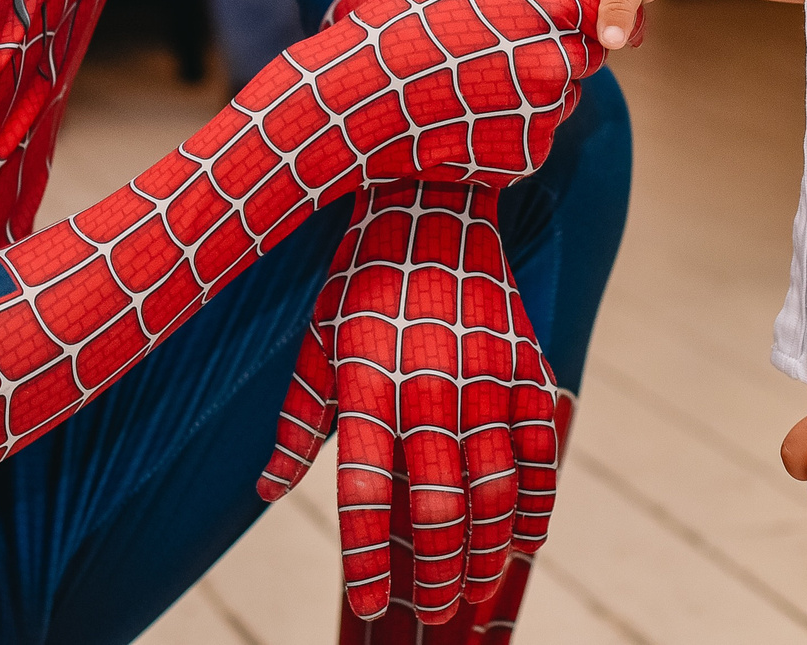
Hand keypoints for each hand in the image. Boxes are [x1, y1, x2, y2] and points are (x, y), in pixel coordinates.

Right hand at [229, 0, 607, 194]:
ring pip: (561, 98)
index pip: (593, 9)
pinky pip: (534, 136)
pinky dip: (509, 128)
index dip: (568, 10)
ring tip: (474, 81)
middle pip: (583, 56)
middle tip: (494, 50)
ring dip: (533, 90)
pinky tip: (467, 114)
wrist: (359, 98)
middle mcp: (555, 66)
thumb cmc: (407, 20)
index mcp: (546, 13)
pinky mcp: (526, 157)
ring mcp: (542, 116)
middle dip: (553, 50)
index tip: (532, 14)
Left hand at [257, 181, 560, 623]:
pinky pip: (540, 453)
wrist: (434, 201)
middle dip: (435, 572)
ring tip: (473, 590)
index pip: (362, 496)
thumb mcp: (316, 343)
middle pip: (436, 509)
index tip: (374, 601)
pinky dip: (538, 504)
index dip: (368, 558)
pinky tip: (527, 540)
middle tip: (434, 608)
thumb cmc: (363, 282)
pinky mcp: (526, 367)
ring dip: (486, 553)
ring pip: (494, 493)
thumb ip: (296, 422)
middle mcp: (426, 389)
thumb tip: (266, 490)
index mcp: (365, 387)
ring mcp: (485, 380)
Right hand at [537, 0, 673, 51]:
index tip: (537, 51)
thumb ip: (617, 8)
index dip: (528, 26)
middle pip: (546, 22)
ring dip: (580, 44)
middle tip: (569, 63)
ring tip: (585, 60)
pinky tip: (602, 52)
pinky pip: (585, 30)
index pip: (528, 2)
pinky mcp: (591, 8)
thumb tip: (611, 42)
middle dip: (557, 43)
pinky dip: (595, 41)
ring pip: (568, 30)